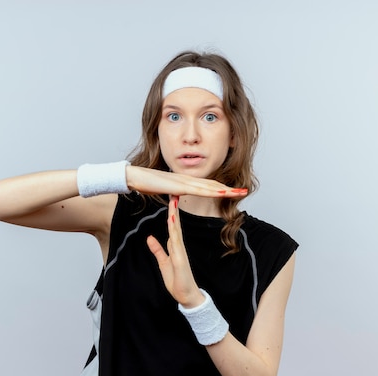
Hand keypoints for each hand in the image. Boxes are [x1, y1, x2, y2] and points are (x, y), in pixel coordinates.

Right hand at [128, 166, 246, 198]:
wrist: (133, 176)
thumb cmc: (145, 182)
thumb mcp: (163, 189)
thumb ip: (172, 191)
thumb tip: (177, 196)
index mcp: (184, 180)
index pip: (207, 184)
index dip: (221, 187)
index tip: (233, 191)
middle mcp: (187, 179)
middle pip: (212, 184)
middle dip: (229, 188)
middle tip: (244, 191)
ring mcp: (183, 181)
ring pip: (209, 186)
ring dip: (225, 190)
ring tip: (239, 192)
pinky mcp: (178, 185)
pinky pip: (198, 189)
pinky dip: (210, 191)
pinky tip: (220, 192)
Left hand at [146, 195, 205, 307]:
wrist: (188, 296)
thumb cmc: (178, 282)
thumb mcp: (163, 263)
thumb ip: (158, 250)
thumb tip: (150, 237)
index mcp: (175, 247)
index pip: (172, 226)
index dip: (171, 213)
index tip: (170, 200)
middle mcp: (179, 247)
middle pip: (175, 224)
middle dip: (174, 209)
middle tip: (173, 193)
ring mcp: (180, 252)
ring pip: (176, 230)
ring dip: (174, 215)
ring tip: (173, 201)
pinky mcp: (180, 258)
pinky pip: (176, 241)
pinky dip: (174, 230)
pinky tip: (172, 220)